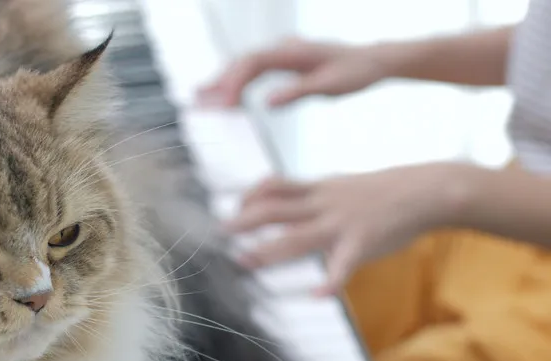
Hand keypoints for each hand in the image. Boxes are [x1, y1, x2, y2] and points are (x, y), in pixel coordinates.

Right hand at [198, 37, 388, 107]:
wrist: (371, 60)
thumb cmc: (354, 73)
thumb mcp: (330, 87)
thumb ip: (298, 93)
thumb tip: (268, 104)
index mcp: (294, 52)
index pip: (254, 63)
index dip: (235, 82)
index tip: (222, 103)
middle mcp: (285, 47)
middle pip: (244, 61)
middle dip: (220, 82)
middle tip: (199, 102)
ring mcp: (283, 52)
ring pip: (246, 64)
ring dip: (224, 80)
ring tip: (200, 96)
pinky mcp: (285, 61)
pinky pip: (256, 70)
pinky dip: (238, 82)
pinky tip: (226, 94)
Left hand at [225, 164, 468, 295]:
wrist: (426, 190)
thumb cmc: (383, 191)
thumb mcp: (343, 185)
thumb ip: (314, 194)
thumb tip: (288, 198)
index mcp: (319, 190)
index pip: (274, 186)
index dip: (249, 196)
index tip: (234, 209)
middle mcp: (324, 204)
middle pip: (275, 209)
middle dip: (244, 221)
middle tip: (219, 233)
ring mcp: (341, 224)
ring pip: (297, 237)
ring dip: (268, 250)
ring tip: (245, 262)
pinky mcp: (362, 244)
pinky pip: (343, 266)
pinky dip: (330, 283)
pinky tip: (318, 296)